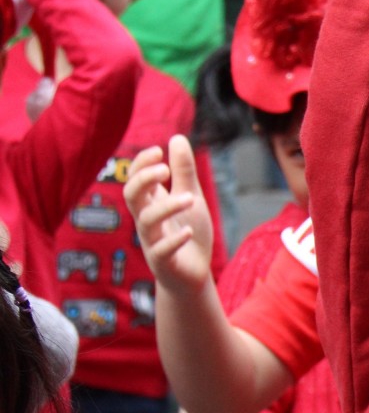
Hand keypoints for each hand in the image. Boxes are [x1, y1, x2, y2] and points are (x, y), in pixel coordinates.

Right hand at [125, 136, 214, 297]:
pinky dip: (173, 240)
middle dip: (143, 180)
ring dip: (167, 207)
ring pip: (146, 221)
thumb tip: (176, 137)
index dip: (141, 164)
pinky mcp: (163, 263)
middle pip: (131, 196)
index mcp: (151, 203)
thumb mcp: (190, 197)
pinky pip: (160, 251)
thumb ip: (183, 172)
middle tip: (164, 170)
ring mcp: (152, 241)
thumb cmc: (188, 233)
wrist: (193, 275)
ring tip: (190, 198)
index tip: (158, 151)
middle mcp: (146, 220)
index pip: (135, 178)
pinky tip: (188, 230)